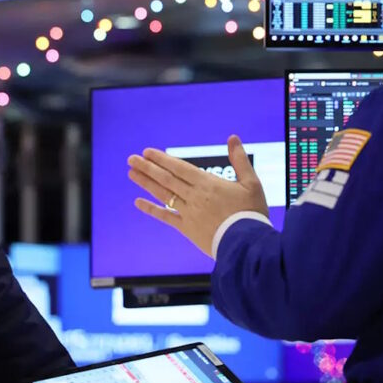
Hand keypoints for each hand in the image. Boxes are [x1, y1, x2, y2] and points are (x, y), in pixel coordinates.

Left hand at [127, 135, 267, 256]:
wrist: (247, 244)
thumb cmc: (251, 212)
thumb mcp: (251, 183)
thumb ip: (240, 160)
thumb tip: (233, 138)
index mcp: (208, 183)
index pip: (179, 167)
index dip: (162, 159)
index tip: (148, 152)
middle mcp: (194, 196)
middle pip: (167, 178)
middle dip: (148, 168)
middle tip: (131, 159)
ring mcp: (188, 212)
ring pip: (163, 194)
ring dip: (146, 183)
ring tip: (131, 173)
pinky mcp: (187, 228)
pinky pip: (166, 217)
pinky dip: (152, 209)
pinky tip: (138, 202)